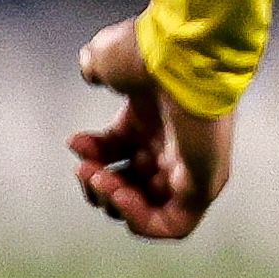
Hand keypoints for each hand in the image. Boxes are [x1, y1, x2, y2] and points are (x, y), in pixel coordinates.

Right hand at [69, 18, 231, 240]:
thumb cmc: (149, 54)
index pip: (118, 152)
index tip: (75, 144)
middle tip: (88, 173)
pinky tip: (121, 197)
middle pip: (132, 185)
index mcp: (152, 120)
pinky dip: (143, 220)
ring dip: (116, 204)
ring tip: (104, 183)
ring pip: (150, 209)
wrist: (182, 55)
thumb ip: (95, 66)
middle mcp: (171, 146)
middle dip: (99, 186)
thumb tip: (92, 71)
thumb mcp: (107, 58)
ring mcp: (189, 168)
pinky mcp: (203, 185)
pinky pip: (175, 224)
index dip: (92, 154)